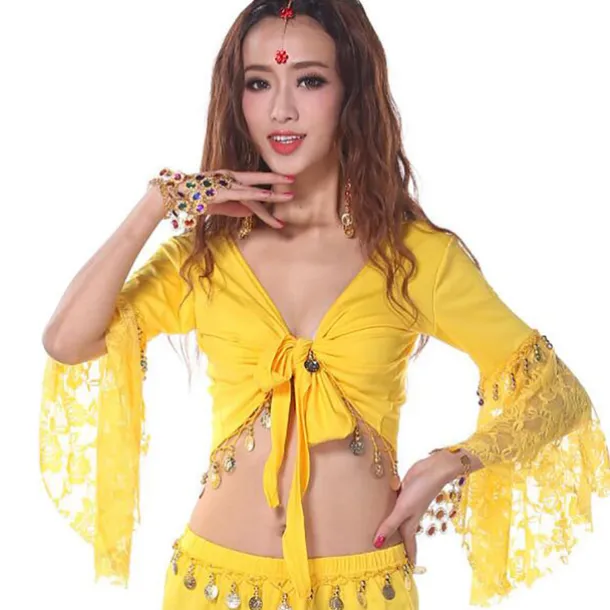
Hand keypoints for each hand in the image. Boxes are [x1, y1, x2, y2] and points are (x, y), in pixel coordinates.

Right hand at [176, 169, 294, 228]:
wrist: (173, 195)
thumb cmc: (193, 199)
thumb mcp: (219, 205)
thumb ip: (236, 208)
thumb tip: (253, 212)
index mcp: (229, 179)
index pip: (253, 185)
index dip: (269, 190)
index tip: (284, 193)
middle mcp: (229, 178)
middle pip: (258, 180)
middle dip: (277, 181)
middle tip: (294, 181)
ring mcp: (226, 183)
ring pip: (254, 188)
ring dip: (273, 191)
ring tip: (290, 195)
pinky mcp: (221, 190)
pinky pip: (242, 192)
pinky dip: (256, 194)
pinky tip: (268, 195)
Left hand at [372, 452, 454, 565]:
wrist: (434, 468)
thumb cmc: (421, 490)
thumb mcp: (403, 509)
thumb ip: (390, 524)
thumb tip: (377, 544)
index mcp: (410, 524)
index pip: (409, 546)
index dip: (408, 558)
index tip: (408, 571)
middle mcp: (409, 516)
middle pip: (400, 533)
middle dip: (396, 543)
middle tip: (387, 554)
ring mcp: (407, 503)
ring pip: (396, 517)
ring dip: (390, 524)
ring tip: (380, 531)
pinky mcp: (404, 491)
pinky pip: (393, 502)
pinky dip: (387, 506)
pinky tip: (380, 503)